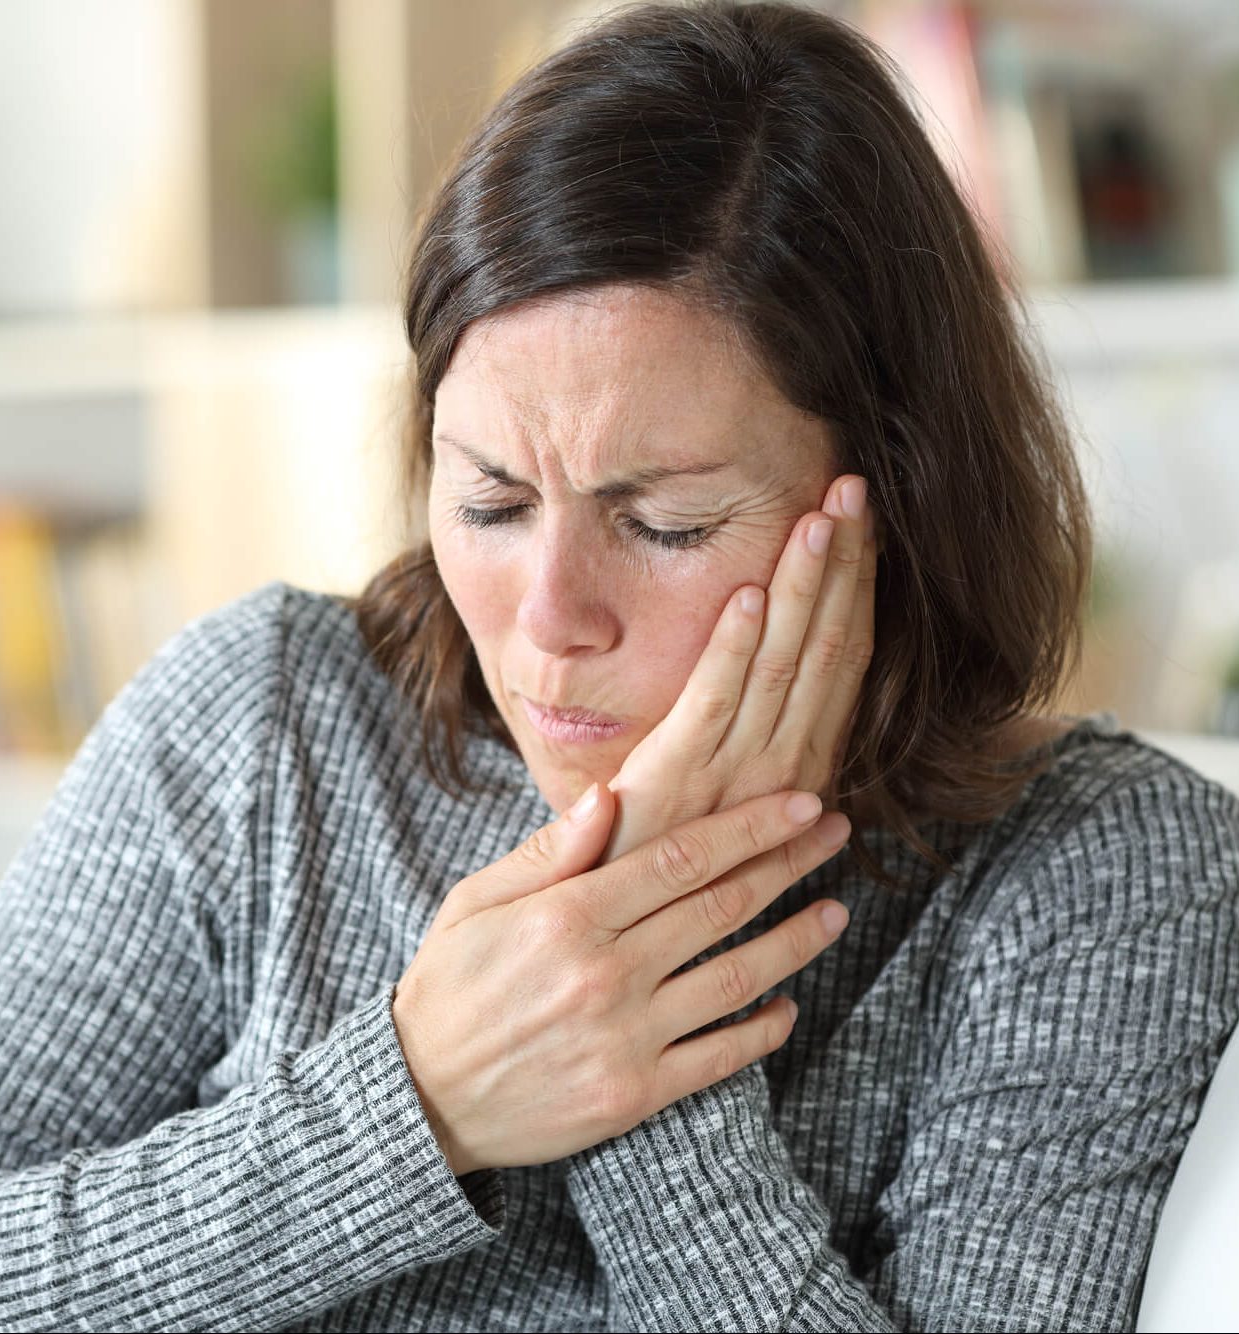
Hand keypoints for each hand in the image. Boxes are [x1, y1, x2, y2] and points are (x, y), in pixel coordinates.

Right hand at [391, 783, 850, 1176]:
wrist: (421, 1099)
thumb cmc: (448, 986)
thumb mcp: (476, 902)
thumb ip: (548, 851)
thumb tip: (610, 795)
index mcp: (566, 915)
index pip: (681, 857)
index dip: (750, 827)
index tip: (800, 803)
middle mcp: (605, 971)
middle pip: (720, 906)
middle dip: (787, 863)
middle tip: (836, 835)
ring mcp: (625, 1037)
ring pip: (734, 978)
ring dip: (795, 942)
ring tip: (836, 912)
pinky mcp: (634, 1095)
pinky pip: (718, 1058)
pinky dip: (761, 1030)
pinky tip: (788, 1007)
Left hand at [602, 474, 875, 863]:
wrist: (627, 925)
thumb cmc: (675, 854)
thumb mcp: (740, 805)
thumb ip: (773, 768)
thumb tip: (821, 776)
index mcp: (803, 763)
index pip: (843, 659)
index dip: (858, 588)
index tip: (866, 522)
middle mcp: (785, 763)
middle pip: (826, 647)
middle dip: (842, 565)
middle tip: (854, 488)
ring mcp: (734, 770)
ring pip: (781, 662)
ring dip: (802, 588)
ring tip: (820, 517)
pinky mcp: (677, 774)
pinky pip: (714, 698)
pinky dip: (732, 645)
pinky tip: (747, 591)